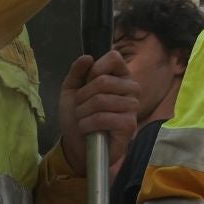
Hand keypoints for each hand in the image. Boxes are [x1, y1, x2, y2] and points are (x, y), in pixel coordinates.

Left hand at [57, 50, 139, 169]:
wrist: (77, 145)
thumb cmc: (78, 115)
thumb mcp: (71, 90)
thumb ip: (77, 71)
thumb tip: (88, 57)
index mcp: (119, 76)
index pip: (114, 58)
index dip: (96, 68)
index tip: (87, 82)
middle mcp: (130, 89)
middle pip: (103, 80)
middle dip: (82, 96)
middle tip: (80, 107)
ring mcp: (132, 108)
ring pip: (101, 100)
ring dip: (82, 111)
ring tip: (82, 118)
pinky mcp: (129, 126)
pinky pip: (103, 118)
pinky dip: (87, 123)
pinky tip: (87, 129)